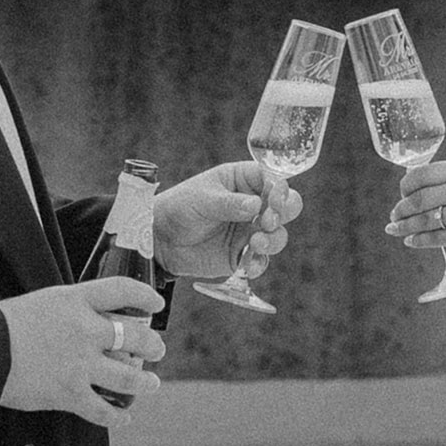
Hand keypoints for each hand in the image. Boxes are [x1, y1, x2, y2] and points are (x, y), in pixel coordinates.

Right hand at [0, 278, 166, 425]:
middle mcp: (85, 330)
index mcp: (76, 301)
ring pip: (129, 377)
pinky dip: (116, 417)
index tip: (156, 303)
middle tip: (157, 350)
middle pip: (135, 335)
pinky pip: (103, 410)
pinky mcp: (69, 394)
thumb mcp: (41, 302)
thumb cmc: (1, 325)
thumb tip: (89, 319)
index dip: (145, 295)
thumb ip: (69, 310)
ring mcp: (80, 364)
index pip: (122, 290)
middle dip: (152, 345)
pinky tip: (122, 417)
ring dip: (144, 383)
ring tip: (151, 384)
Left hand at [154, 161, 303, 278]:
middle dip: (283, 215)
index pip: (272, 179)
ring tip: (256, 243)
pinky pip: (261, 260)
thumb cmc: (179, 207)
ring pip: (278, 235)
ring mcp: (249, 230)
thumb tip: (257, 205)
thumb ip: (229, 203)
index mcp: (243, 181)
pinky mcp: (242, 254)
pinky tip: (249, 265)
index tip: (275, 200)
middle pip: (285, 207)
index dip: (280, 189)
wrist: (159, 239)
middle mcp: (252, 204)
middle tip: (267, 221)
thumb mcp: (202, 199)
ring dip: (273, 240)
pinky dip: (259, 263)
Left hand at [385, 159, 445, 267]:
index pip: (425, 173)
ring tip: (395, 228)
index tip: (403, 192)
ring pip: (424, 219)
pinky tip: (411, 241)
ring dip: (404, 226)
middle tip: (395, 214)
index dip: (407, 185)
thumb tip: (427, 187)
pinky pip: (435, 238)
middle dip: (401, 208)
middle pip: (420, 197)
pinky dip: (419, 240)